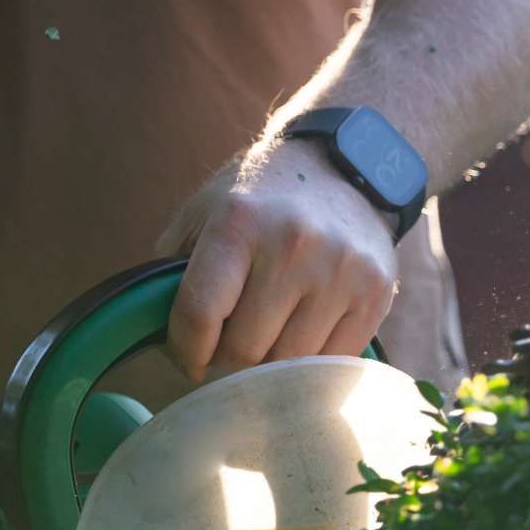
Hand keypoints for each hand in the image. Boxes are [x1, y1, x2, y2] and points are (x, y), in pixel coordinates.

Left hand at [156, 137, 398, 382]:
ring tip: (267, 340)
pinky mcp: (375, 293)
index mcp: (239, 223)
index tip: (187, 358)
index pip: (199, 313)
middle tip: (229, 347)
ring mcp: (340, 271)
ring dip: (271, 364)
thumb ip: (174, 266)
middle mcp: (293, 246)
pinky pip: (333, 361)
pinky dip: (312, 362)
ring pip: (290, 363)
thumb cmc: (263, 196)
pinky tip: (302, 337)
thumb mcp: (206, 210)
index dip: (185, 350)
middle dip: (228, 358)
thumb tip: (153, 329)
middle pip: (246, 348)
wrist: (346, 166)